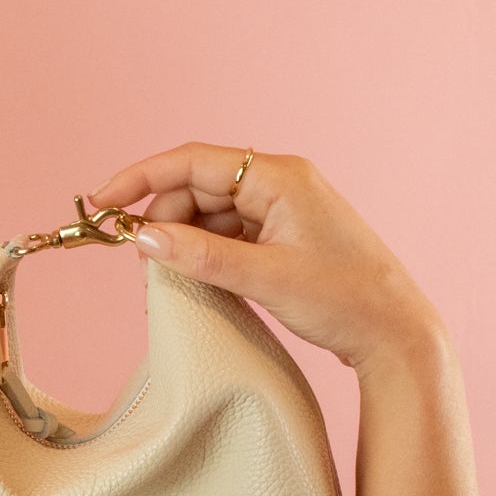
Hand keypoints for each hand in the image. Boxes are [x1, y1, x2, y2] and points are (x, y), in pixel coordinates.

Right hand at [84, 141, 448, 372]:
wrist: (394, 333)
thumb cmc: (344, 301)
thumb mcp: (264, 279)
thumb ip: (200, 256)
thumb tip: (143, 238)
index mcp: (278, 176)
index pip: (191, 161)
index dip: (139, 179)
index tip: (100, 204)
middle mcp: (279, 181)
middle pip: (196, 187)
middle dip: (163, 220)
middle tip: (143, 265)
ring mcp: (282, 207)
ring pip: (210, 212)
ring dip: (183, 241)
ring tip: (172, 281)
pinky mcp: (283, 233)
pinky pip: (229, 232)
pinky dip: (206, 252)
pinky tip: (199, 279)